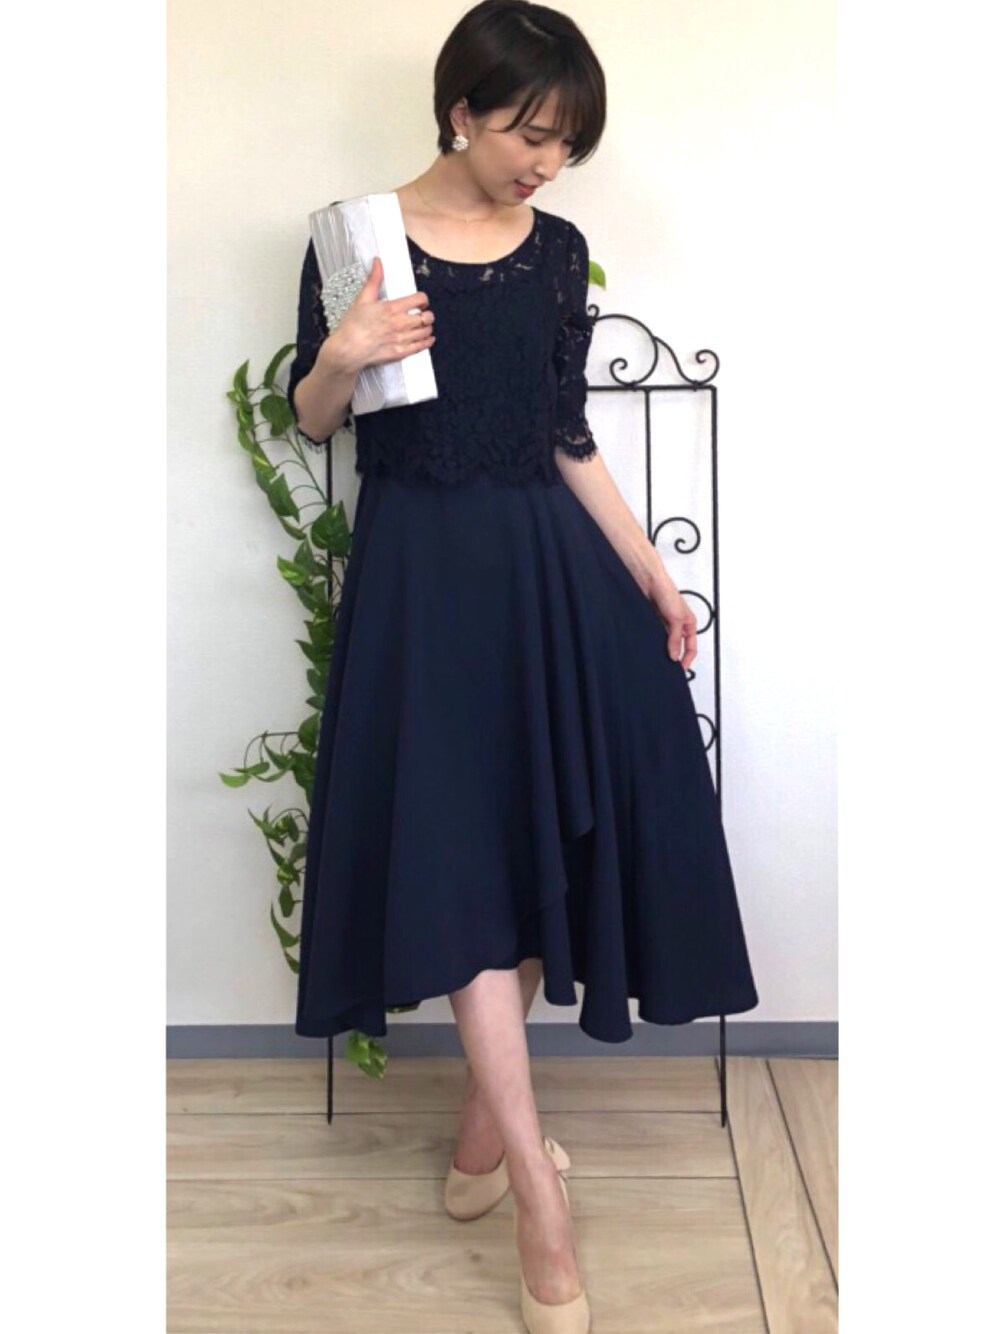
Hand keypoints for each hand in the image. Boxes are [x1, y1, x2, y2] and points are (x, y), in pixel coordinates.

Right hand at [319, 256, 434, 375]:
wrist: (346, 350)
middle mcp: (399, 323)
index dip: (423, 299)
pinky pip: (420, 347)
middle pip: (426, 317)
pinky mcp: (400, 353)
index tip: (421, 302)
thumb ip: (373, 280)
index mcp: (392, 308)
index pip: (419, 299)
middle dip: (427, 314)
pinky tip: (428, 339)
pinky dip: (427, 342)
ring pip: (425, 331)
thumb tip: (378, 262)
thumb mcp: (362, 299)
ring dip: (428, 327)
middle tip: (425, 314)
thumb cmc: (352, 326)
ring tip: (425, 326)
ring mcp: (400, 339)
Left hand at [646, 575, 697, 669]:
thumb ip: (675, 638)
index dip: (687, 659)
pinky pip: (655, 637)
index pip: (691, 647)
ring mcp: (665, 625)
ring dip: (662, 650)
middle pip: (678, 647)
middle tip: (668, 667)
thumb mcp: (676, 618)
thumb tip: (674, 655)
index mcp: (689, 624)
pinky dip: (654, 642)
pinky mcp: (654, 623)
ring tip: (658, 658)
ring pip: (665, 643)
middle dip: (674, 657)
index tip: (680, 669)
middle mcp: (678, 626)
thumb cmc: (667, 592)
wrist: (649, 582)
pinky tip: (650, 647)